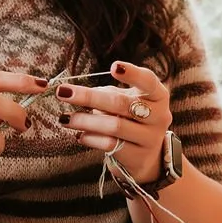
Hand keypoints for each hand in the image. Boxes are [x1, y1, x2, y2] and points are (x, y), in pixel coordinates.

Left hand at [53, 60, 170, 185]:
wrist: (146, 155)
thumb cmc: (132, 119)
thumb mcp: (127, 101)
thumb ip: (108, 94)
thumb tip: (75, 92)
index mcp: (158, 96)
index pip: (148, 81)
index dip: (132, 74)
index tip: (113, 67)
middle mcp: (159, 116)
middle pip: (121, 104)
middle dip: (89, 97)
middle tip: (63, 92)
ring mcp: (150, 138)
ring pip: (114, 126)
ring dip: (85, 121)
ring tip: (64, 118)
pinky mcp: (138, 156)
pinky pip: (111, 145)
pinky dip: (91, 138)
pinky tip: (79, 135)